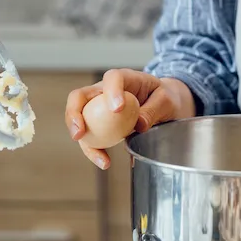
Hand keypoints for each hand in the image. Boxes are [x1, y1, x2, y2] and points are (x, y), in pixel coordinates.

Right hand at [64, 69, 195, 169]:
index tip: (117, 109)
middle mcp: (104, 90)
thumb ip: (154, 109)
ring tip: (98, 156)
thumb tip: (139, 125)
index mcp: (124, 78)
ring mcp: (98, 107)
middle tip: (80, 133)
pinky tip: (105, 162)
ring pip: (80, 119)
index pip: (112, 78)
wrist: (164, 105)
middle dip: (74, 114)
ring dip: (83, 140)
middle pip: (80, 96)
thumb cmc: (164, 98)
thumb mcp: (167, 100)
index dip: (111, 91)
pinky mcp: (99, 124)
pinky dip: (95, 150)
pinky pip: (91, 137)